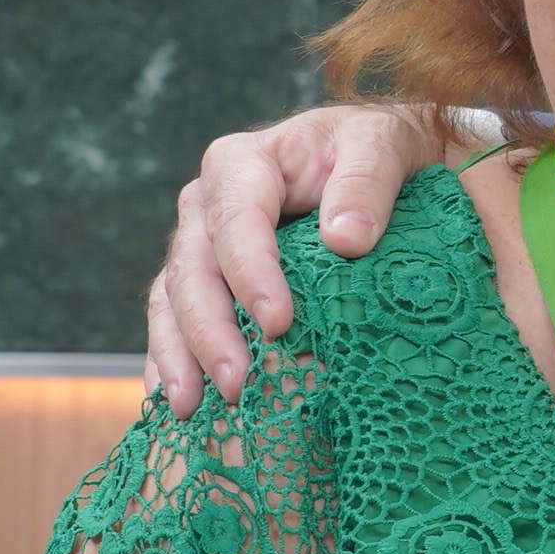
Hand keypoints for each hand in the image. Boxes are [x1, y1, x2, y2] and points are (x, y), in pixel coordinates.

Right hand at [148, 104, 453, 405]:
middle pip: (194, 271)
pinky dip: (172, 361)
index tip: (278, 324)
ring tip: (194, 408)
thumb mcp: (383, 145)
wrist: (369, 157)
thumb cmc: (374, 149)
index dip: (252, 275)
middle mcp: (207, 205)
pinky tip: (178, 404)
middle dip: (210, 332)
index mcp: (243, 164)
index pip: (237, 223)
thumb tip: (345, 240)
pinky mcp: (205, 280)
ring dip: (181, 357)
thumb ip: (367, 182)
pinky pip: (174, 321)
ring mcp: (200, 245)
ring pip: (172, 301)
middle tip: (238, 384)